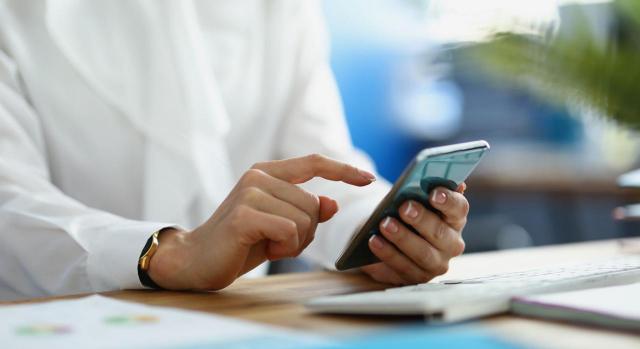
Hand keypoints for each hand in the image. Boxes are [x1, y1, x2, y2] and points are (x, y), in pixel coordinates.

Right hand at [148, 154, 375, 289]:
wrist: (196, 260)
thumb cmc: (240, 242)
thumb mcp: (279, 225)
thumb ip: (305, 212)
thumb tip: (332, 203)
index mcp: (267, 173)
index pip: (314, 163)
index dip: (343, 170)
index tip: (368, 179)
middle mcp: (258, 176)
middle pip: (313, 204)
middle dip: (305, 232)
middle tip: (277, 241)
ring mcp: (250, 193)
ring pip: (305, 219)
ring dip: (293, 242)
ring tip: (266, 243)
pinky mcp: (245, 214)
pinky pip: (291, 232)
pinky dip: (284, 248)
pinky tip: (262, 249)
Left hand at [361, 183, 467, 284]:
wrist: (387, 233)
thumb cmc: (405, 210)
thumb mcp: (413, 197)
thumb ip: (424, 188)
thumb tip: (435, 175)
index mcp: (455, 219)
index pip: (459, 208)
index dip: (448, 201)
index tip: (433, 193)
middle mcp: (451, 244)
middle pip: (440, 233)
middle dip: (421, 220)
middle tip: (404, 208)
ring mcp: (435, 264)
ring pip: (422, 254)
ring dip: (402, 238)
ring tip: (384, 224)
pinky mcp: (415, 277)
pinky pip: (402, 269)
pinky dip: (387, 254)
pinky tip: (374, 241)